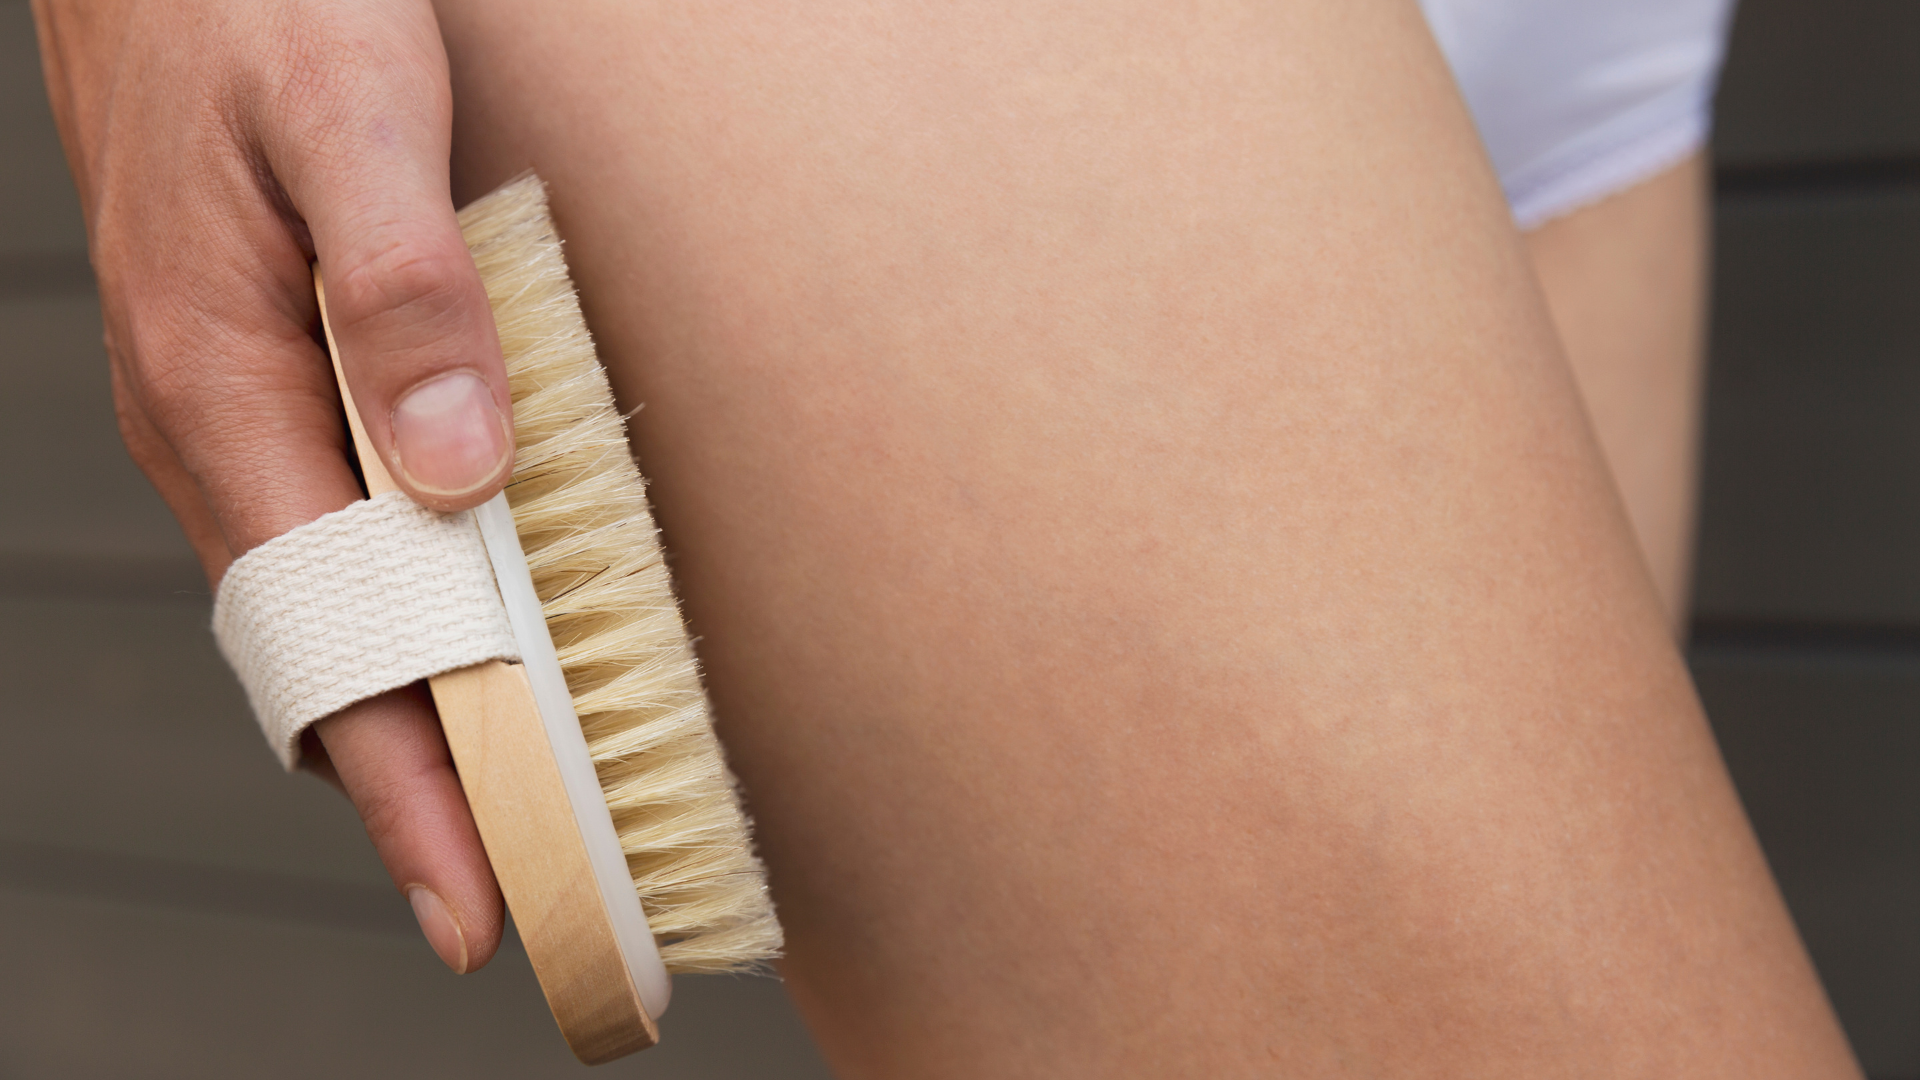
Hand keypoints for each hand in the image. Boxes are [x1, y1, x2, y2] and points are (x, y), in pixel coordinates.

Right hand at [33, 0, 509, 971]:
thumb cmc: (252, 0)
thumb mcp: (352, 116)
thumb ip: (405, 289)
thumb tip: (460, 472)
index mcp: (220, 388)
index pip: (329, 646)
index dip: (410, 790)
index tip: (480, 905)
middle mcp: (216, 424)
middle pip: (327, 657)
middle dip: (426, 788)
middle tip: (533, 889)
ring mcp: (236, 404)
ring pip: (334, 605)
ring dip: (424, 708)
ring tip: (520, 801)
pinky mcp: (270, 372)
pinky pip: (340, 531)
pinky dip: (413, 608)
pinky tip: (473, 631)